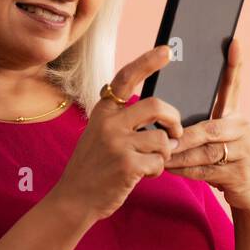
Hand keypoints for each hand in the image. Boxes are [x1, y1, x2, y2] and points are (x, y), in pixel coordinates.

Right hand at [48, 45, 183, 223]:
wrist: (74, 199)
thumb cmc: (93, 167)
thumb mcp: (100, 135)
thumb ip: (123, 121)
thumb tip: (162, 116)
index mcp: (103, 111)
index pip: (126, 78)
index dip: (147, 62)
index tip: (166, 51)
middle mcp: (109, 123)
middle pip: (157, 106)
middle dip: (174, 120)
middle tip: (174, 132)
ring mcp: (118, 143)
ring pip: (162, 139)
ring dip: (163, 154)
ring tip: (149, 162)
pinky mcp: (127, 164)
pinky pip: (160, 161)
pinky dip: (157, 170)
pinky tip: (142, 175)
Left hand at [163, 37, 249, 212]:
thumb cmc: (228, 164)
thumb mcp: (220, 141)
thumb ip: (201, 128)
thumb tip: (168, 117)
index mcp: (236, 117)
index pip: (234, 88)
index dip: (235, 66)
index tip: (234, 42)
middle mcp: (244, 130)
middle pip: (210, 127)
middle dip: (183, 134)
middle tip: (162, 136)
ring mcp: (246, 152)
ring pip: (206, 150)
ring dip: (180, 155)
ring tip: (160, 155)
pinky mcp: (241, 173)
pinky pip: (206, 170)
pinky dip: (186, 171)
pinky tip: (170, 169)